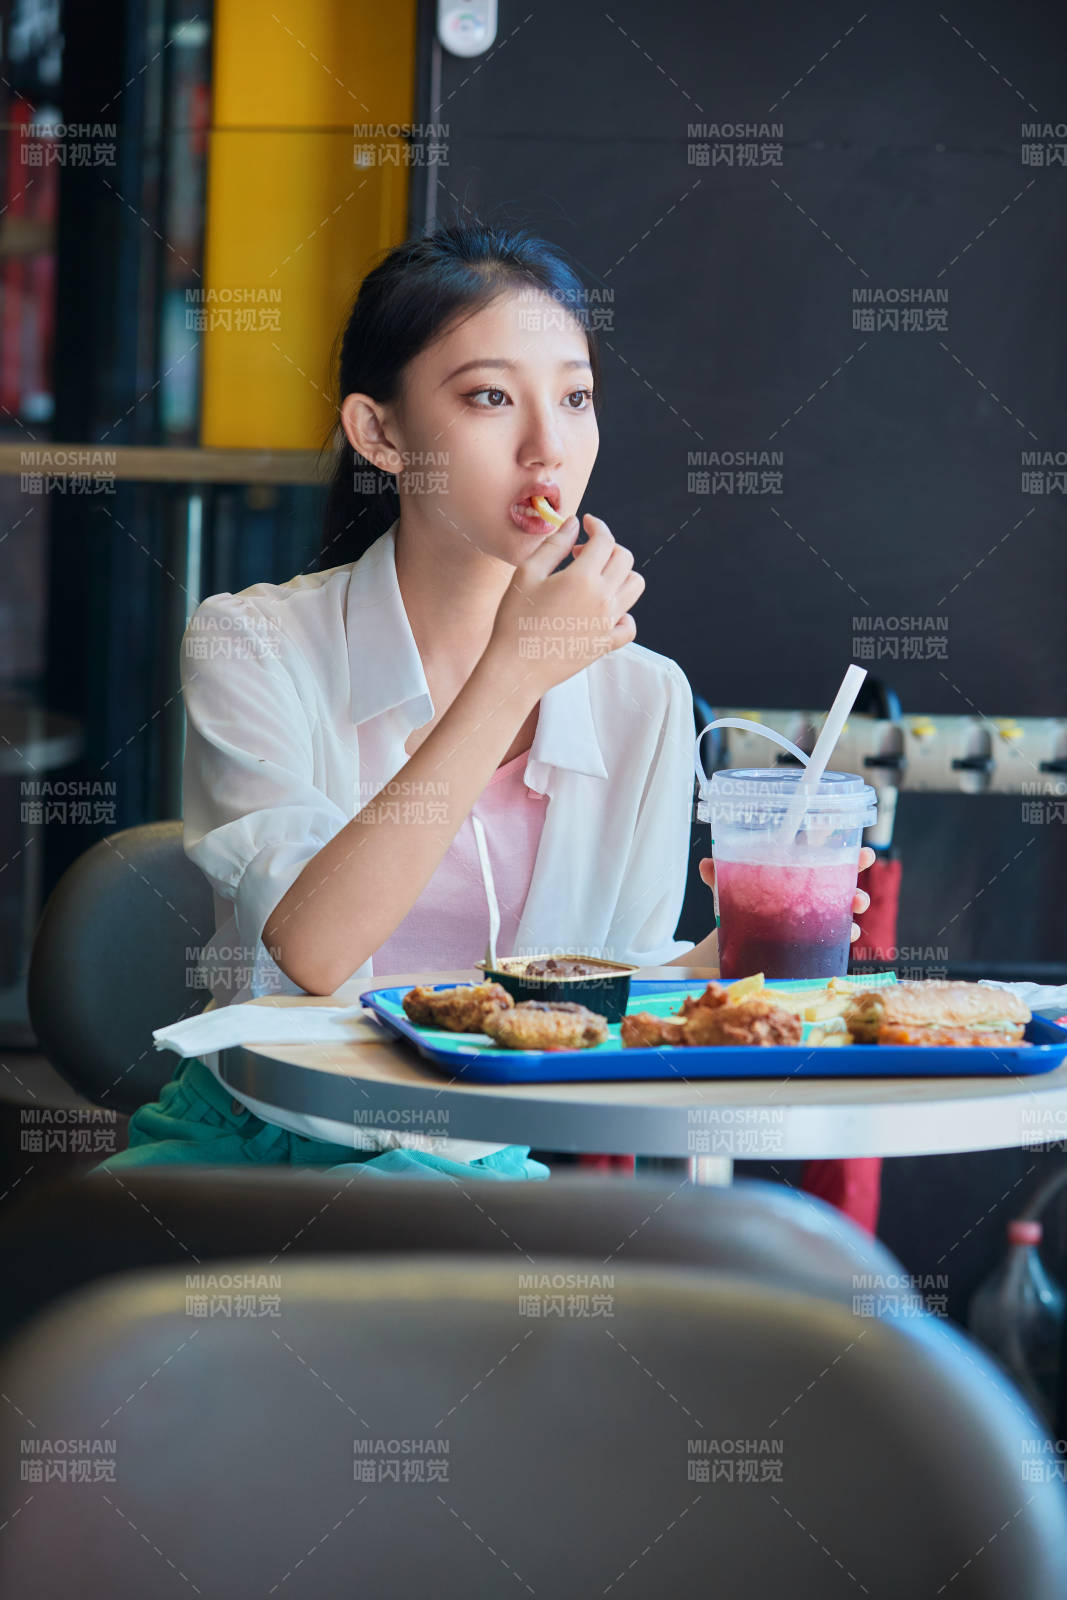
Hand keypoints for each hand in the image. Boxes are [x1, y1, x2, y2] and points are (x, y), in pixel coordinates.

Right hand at [489, 512, 644, 691]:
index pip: (605, 540)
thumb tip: (573, 524)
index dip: (597, 526)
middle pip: (625, 559)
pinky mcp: (605, 644)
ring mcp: (608, 623)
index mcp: (583, 578)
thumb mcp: (527, 574)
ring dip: (620, 574)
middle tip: (581, 553)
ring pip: (634, 587)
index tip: (587, 524)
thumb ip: (554, 545)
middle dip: (608, 547)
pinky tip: (604, 610)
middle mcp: (603, 598)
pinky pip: (629, 624)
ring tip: (595, 578)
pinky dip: (623, 612)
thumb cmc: (515, 620)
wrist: (516, 667)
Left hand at [698, 845, 875, 943]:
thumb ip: (719, 878)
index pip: (817, 850)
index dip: (837, 841)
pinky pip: (837, 934)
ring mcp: (815, 913)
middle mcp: (807, 889)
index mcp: (790, 870)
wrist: (735, 945)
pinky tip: (849, 933)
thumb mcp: (729, 890)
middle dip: (856, 864)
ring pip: (843, 902)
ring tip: (858, 902)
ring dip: (856, 899)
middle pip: (839, 871)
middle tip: (866, 858)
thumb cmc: (739, 908)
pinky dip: (845, 933)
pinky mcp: (815, 938)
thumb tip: (707, 865)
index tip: (852, 837)